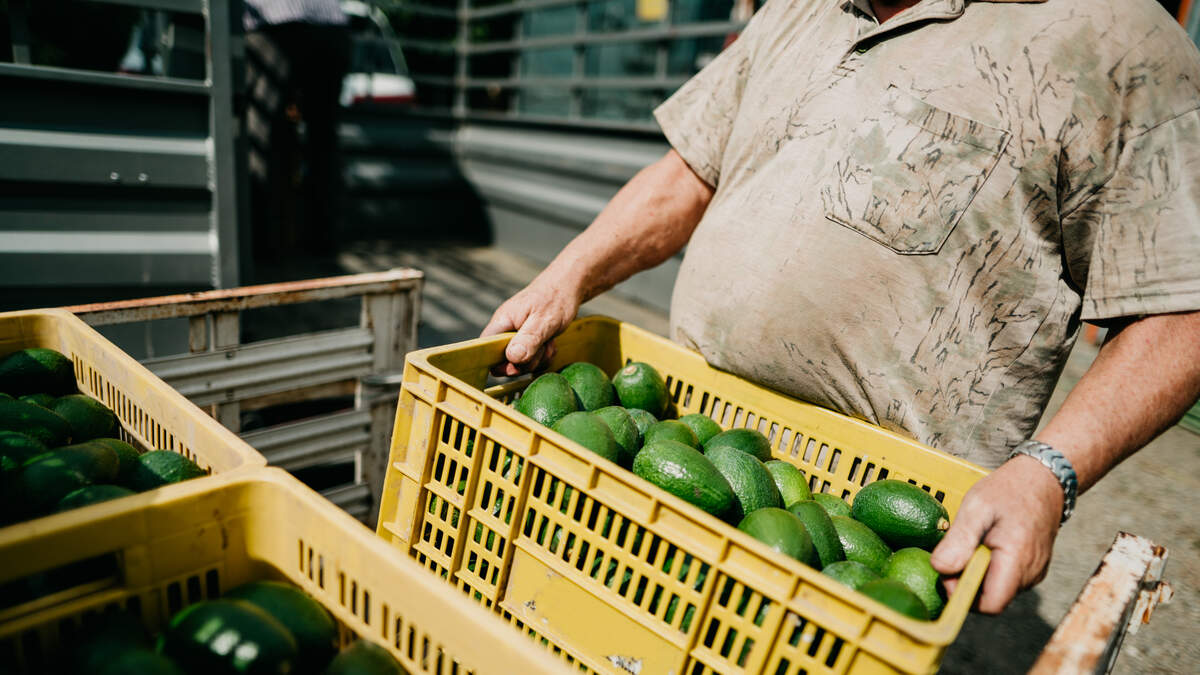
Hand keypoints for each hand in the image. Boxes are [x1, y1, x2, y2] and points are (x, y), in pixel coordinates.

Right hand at [481, 276, 580, 376]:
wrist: (568, 287)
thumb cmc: (555, 298)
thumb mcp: (544, 320)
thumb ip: (528, 339)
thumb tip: (512, 357)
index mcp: (503, 321)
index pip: (486, 347)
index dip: (495, 362)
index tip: (514, 366)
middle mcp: (506, 330)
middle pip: (505, 360)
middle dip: (525, 362)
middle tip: (541, 348)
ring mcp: (518, 337)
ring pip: (521, 363)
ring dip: (538, 359)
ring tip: (549, 341)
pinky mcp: (529, 342)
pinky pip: (533, 360)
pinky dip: (544, 356)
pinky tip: (551, 343)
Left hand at [930, 455, 1062, 613]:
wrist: (1043, 479)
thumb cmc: (1008, 489)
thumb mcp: (977, 506)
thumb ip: (959, 539)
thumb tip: (940, 569)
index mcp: (1017, 560)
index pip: (990, 604)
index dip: (963, 596)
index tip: (947, 572)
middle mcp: (1030, 574)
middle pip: (991, 598)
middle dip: (966, 582)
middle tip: (954, 551)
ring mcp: (1034, 573)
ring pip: (997, 589)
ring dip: (977, 573)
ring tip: (971, 542)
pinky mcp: (1033, 568)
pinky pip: (1006, 579)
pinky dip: (990, 568)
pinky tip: (983, 543)